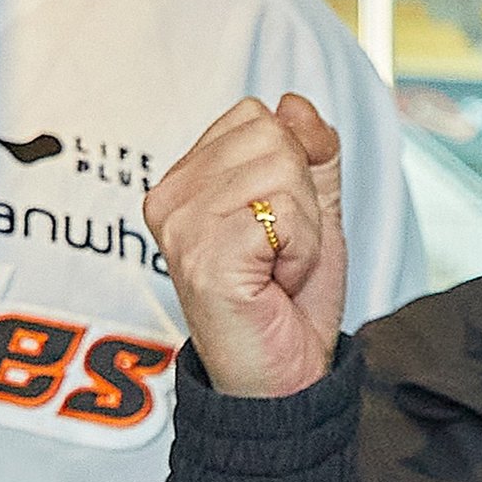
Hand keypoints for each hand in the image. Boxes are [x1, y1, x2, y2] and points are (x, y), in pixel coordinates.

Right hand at [144, 94, 349, 399]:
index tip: (274, 226)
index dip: (291, 168)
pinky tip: (276, 283)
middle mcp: (170, 199)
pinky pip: (285, 211)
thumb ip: (309, 152)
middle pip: (272, 135)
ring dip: (304, 227)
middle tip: (279, 253)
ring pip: (283, 169)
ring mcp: (182, 226)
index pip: (256, 116)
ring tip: (277, 269)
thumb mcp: (311, 210)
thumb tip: (296, 104)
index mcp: (184, 181)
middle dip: (301, 196)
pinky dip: (302, 250)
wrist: (283, 377)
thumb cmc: (288, 301)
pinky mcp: (205, 254)